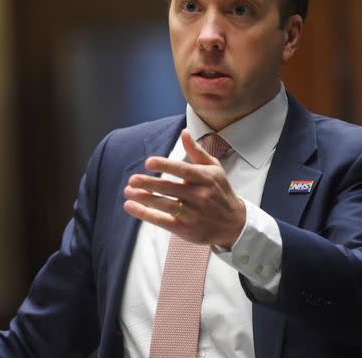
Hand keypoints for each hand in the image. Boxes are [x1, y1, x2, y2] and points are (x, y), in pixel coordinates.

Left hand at [123, 129, 245, 248]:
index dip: (165, 166)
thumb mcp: (214, 168)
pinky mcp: (186, 229)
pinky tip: (131, 207)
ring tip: (128, 192)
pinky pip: (162, 221)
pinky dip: (145, 214)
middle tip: (132, 179)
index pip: (182, 170)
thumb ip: (196, 151)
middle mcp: (199, 196)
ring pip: (164, 205)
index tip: (149, 162)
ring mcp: (192, 214)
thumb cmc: (220, 192)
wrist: (234, 224)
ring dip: (144, 198)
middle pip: (170, 189)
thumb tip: (184, 132)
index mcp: (204, 178)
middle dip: (149, 184)